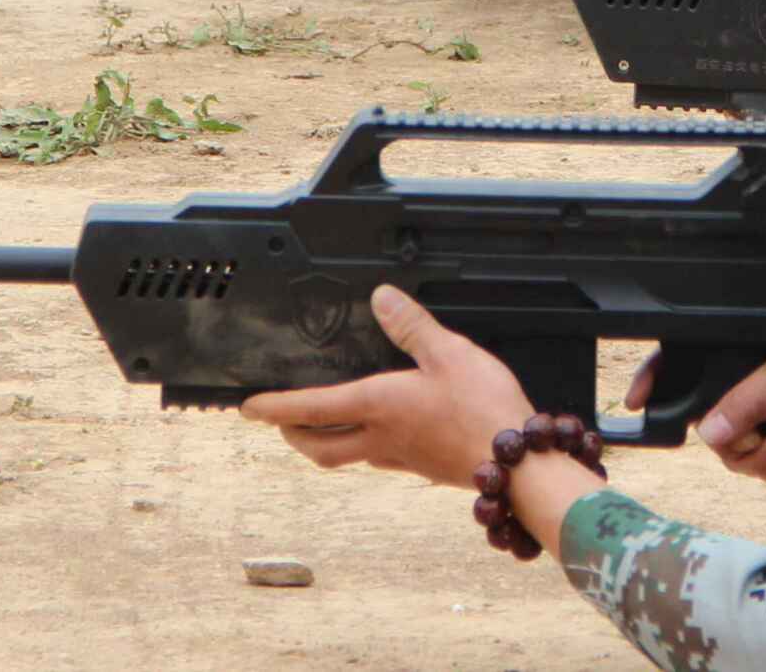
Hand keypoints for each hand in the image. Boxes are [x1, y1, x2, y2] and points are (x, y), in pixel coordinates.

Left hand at [244, 285, 537, 488]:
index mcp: (378, 406)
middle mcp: (381, 438)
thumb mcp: (449, 353)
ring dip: (324, 441)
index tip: (248, 408)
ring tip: (319, 425)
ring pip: (346, 456)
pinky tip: (378, 432)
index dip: (276, 407)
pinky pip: (377, 458)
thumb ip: (412, 326)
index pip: (312, 409)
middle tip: (277, 420)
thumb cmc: (483, 411)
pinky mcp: (421, 467)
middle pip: (319, 447)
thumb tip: (381, 298)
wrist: (517, 467)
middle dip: (292, 434)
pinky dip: (362, 444)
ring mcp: (400, 458)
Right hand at [660, 348, 765, 488]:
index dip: (660, 380)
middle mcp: (757, 386)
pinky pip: (763, 472)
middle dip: (735, 442)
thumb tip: (706, 431)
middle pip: (711, 424)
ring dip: (762, 461)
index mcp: (751, 354)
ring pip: (736, 454)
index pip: (692, 364)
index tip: (638, 400)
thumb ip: (750, 400)